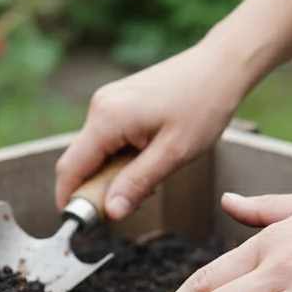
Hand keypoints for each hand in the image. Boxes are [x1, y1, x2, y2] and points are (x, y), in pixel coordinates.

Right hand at [55, 44, 246, 220]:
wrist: (221, 66)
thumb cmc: (203, 105)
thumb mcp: (173, 154)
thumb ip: (137, 184)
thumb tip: (110, 213)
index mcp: (107, 119)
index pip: (70, 169)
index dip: (70, 200)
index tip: (83, 225)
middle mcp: (100, 107)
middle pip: (80, 162)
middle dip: (96, 190)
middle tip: (129, 204)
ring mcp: (107, 101)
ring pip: (94, 152)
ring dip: (112, 174)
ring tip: (150, 177)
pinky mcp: (118, 101)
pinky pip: (107, 138)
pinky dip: (119, 157)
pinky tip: (149, 158)